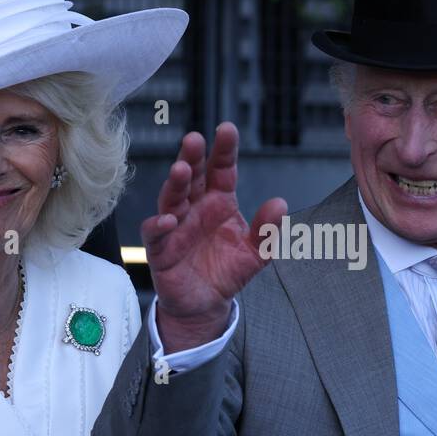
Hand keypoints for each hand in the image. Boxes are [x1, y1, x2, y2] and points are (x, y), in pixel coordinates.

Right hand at [142, 123, 285, 351]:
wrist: (205, 305)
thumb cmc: (226, 271)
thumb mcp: (256, 254)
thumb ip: (267, 231)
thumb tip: (280, 204)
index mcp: (219, 201)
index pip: (221, 170)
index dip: (224, 151)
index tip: (227, 130)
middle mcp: (195, 208)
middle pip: (193, 177)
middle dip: (193, 157)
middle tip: (195, 139)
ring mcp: (176, 226)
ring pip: (172, 198)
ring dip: (175, 184)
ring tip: (181, 170)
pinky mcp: (161, 248)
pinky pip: (156, 233)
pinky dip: (159, 225)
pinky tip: (169, 219)